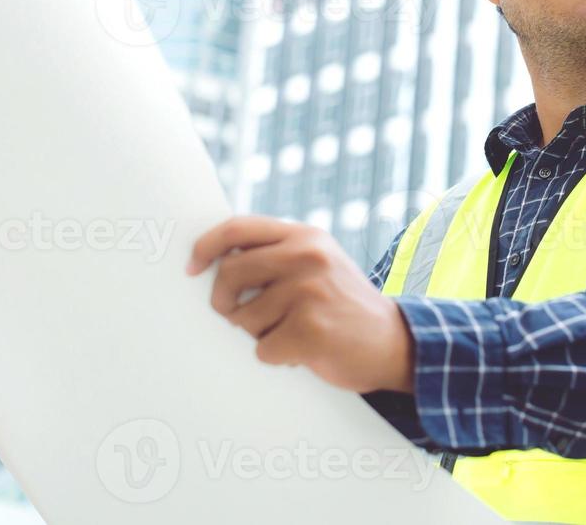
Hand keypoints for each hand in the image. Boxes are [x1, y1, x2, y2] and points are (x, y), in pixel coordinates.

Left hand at [186, 215, 414, 394]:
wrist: (394, 343)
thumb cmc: (343, 306)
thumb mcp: (319, 263)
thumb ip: (277, 254)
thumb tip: (214, 261)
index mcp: (305, 236)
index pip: (237, 228)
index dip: (205, 246)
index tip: (192, 268)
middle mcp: (307, 256)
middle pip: (229, 274)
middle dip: (224, 301)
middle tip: (235, 315)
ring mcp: (309, 292)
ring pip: (243, 318)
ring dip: (259, 335)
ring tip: (292, 332)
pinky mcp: (310, 330)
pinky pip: (262, 350)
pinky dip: (277, 357)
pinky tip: (304, 351)